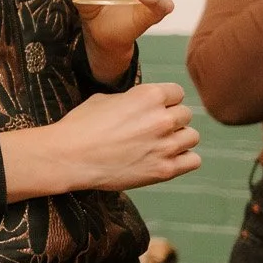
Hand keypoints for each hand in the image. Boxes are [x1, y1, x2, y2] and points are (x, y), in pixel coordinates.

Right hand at [1, 82, 200, 199]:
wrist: (69, 157)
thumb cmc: (81, 126)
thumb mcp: (104, 99)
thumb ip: (131, 100)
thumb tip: (140, 105)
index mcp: (149, 96)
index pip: (177, 92)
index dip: (166, 100)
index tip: (156, 108)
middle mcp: (163, 119)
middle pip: (186, 115)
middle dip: (172, 119)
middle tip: (154, 128)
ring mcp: (166, 146)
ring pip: (192, 137)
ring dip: (179, 139)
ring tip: (161, 144)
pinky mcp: (165, 170)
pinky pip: (193, 160)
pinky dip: (183, 159)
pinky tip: (166, 158)